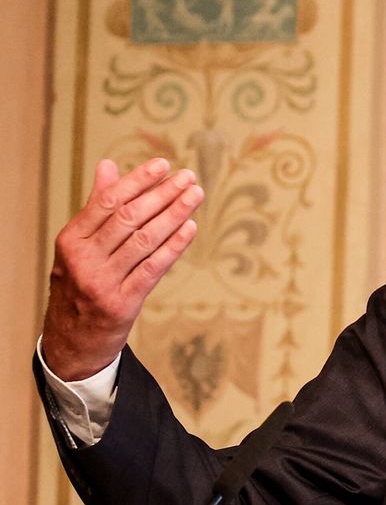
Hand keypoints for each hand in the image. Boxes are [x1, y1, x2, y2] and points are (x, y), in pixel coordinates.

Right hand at [42, 158, 204, 380]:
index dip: (137, 181)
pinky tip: (191, 227)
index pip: (107, 202)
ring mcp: (101, 283)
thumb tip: (107, 165)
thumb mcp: (79, 246)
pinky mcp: (122, 303)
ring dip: (175, 214)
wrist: (72, 339)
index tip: (163, 164)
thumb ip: (97, 206)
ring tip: (195, 195)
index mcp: (71, 240)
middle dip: (162, 194)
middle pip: (129, 218)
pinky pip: (153, 268)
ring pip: (144, 240)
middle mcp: (82, 260)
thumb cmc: (81, 282)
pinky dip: (174, 245)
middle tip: (188, 177)